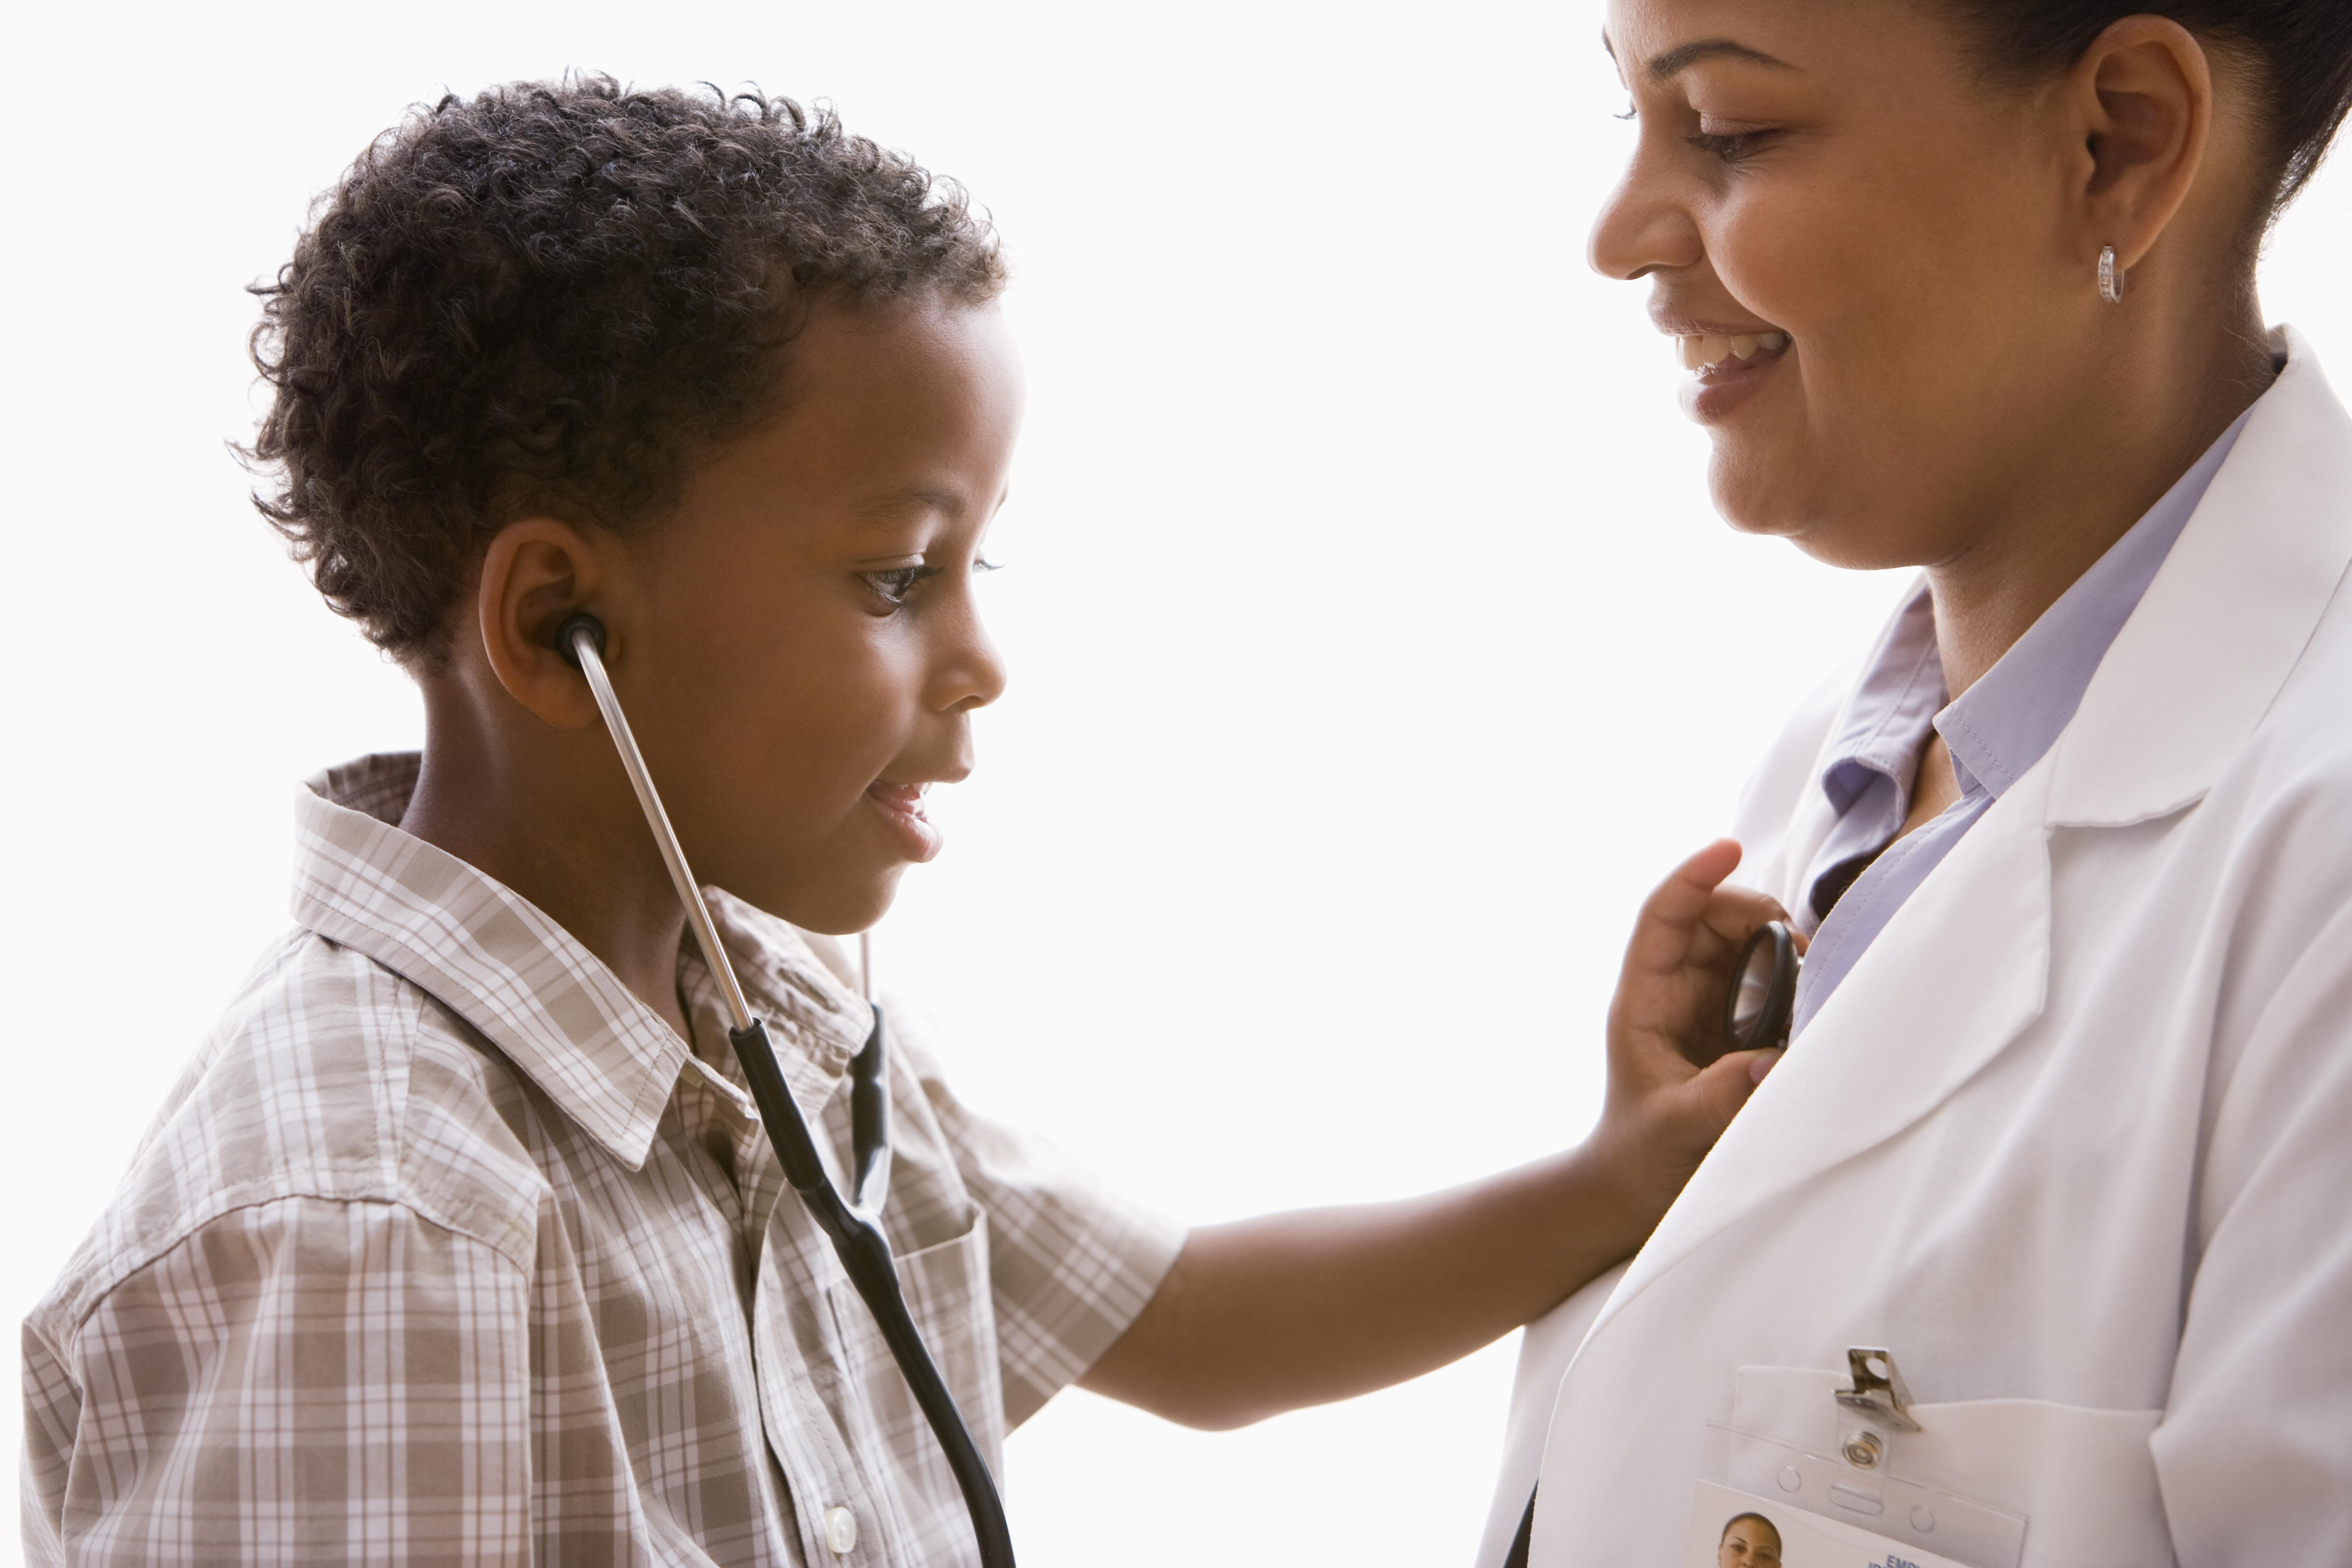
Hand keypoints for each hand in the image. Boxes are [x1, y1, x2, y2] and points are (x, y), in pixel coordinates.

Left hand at [1587, 839, 1798, 1235]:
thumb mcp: (1677, 1129)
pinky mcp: (1735, 1027)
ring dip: (1780, 945)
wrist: (1638, 1192)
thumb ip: (1723, 1096)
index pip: (1663, 918)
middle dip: (1756, 914)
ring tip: (1813, 973)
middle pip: (1712, 920)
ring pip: (1745, 946)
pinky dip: (1793, 978)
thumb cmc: (1642, 1157)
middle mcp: (1674, 993)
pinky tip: (1815, 996)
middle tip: (1803, 948)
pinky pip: (1767, 983)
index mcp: (1643, 1001)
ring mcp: (1707, 1007)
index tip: (1728, 847)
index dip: (1692, 877)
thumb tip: (1775, 1060)